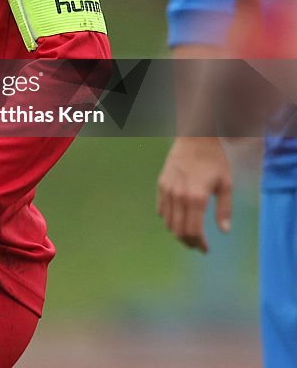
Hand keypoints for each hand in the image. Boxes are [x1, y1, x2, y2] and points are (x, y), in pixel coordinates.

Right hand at [156, 136, 231, 252]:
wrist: (194, 139)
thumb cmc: (214, 161)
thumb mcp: (226, 184)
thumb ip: (224, 209)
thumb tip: (223, 231)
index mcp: (196, 198)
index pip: (193, 230)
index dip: (199, 244)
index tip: (205, 250)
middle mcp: (179, 196)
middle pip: (178, 230)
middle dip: (188, 242)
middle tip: (197, 246)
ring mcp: (167, 191)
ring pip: (168, 222)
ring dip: (177, 233)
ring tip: (188, 236)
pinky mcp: (161, 185)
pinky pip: (161, 209)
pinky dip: (168, 219)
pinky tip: (178, 220)